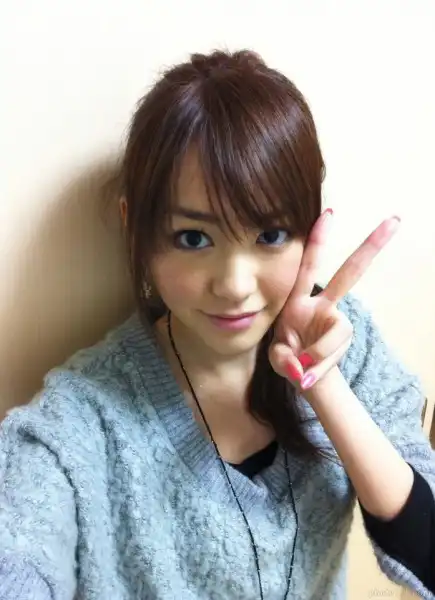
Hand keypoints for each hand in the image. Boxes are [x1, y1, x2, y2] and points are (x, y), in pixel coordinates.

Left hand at [268, 209, 399, 392]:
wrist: (304, 376)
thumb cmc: (287, 358)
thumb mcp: (277, 360)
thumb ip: (284, 361)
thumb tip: (301, 370)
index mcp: (297, 300)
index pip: (309, 267)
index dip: (317, 241)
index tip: (330, 213)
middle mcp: (321, 304)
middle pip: (350, 273)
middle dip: (370, 248)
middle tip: (393, 220)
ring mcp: (336, 321)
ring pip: (339, 332)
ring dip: (320, 354)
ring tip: (303, 371)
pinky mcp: (344, 338)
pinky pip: (335, 351)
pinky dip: (321, 365)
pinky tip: (308, 376)